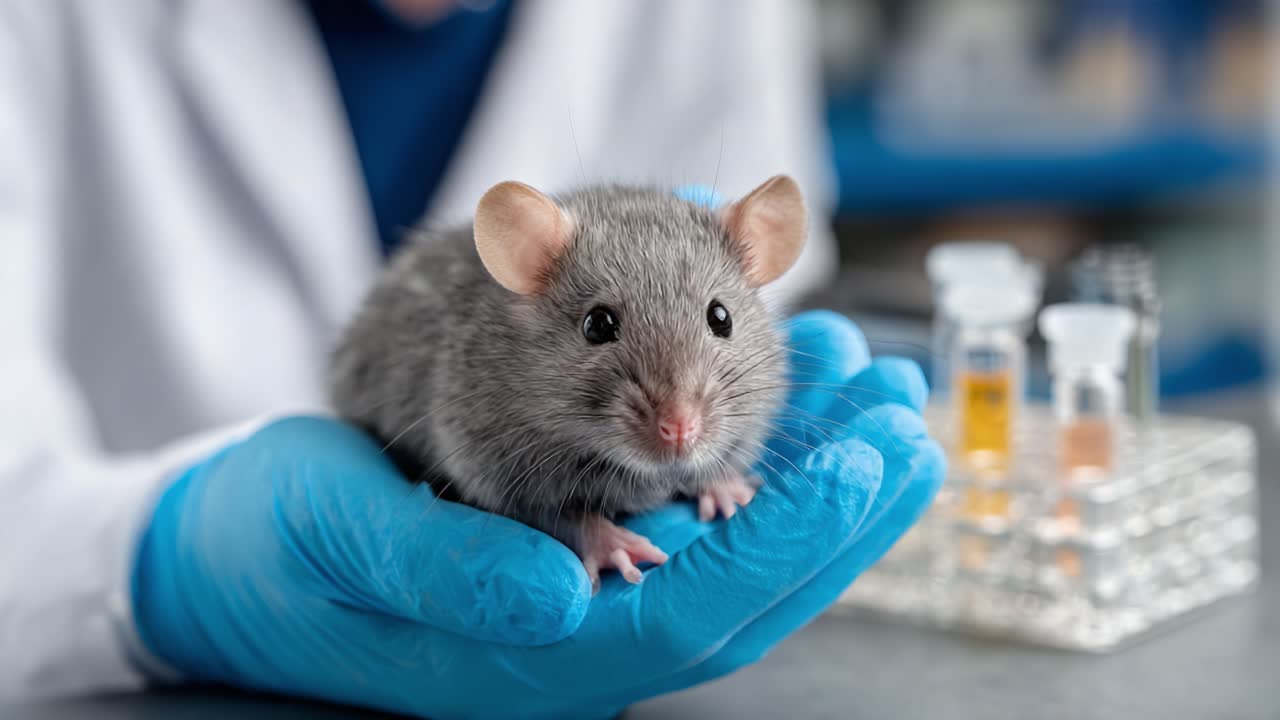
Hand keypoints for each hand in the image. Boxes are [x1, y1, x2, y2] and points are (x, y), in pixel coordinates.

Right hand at [131, 311, 942, 719]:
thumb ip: (444, 572)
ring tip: (873, 397)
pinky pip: (686, 519)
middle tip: (911, 422)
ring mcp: (584, 605)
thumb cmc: (275, 552)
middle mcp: (580, 639)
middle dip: (838, 505)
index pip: (702, 604)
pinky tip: (790, 414)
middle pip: (743, 581)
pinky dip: (749, 462)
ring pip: (727, 547)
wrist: (230, 559)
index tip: (874, 463)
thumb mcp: (335, 548)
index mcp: (532, 653)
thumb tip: (566, 589)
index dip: (797, 538)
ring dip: (810, 475)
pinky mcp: (575, 564)